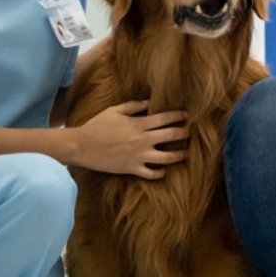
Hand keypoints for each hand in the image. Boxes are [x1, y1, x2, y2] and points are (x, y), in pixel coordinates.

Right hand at [72, 100, 188, 178]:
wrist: (82, 146)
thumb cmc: (97, 126)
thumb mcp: (114, 111)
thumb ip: (133, 106)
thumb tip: (149, 102)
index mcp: (139, 124)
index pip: (165, 118)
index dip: (178, 115)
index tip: (188, 115)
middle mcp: (143, 140)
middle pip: (172, 136)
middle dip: (185, 133)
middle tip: (192, 132)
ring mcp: (139, 156)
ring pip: (167, 158)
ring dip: (179, 155)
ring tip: (186, 154)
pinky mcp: (132, 169)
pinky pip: (151, 174)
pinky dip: (160, 173)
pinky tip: (163, 170)